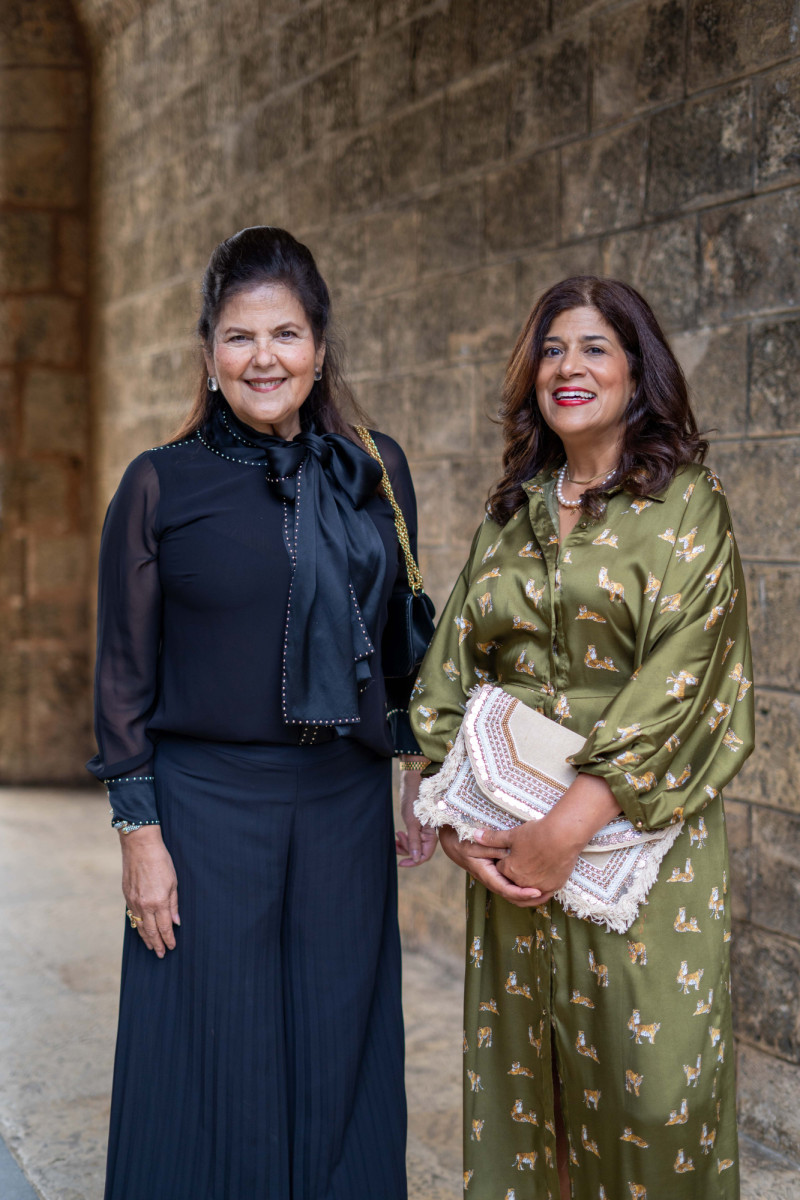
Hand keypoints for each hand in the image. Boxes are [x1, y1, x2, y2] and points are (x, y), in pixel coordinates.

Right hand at [119, 825, 179, 957]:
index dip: (168, 939)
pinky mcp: (127, 896)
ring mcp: (134, 901)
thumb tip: (176, 921)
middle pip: (151, 931)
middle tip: (160, 954)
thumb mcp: (173, 881)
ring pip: (140, 926)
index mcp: (159, 901)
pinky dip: (137, 926)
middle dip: (157, 944)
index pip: (164, 927)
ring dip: (146, 938)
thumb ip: (174, 903)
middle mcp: (145, 904)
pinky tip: (141, 931)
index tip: (171, 947)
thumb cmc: (160, 860)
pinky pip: (132, 916)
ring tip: (151, 947)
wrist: (139, 846)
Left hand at [396, 770, 437, 866]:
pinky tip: (398, 834)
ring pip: (414, 844)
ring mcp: (424, 829)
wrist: (413, 780)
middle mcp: (429, 833)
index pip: (425, 855)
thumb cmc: (414, 798)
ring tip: (397, 835)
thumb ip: (414, 840)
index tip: (400, 863)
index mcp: (431, 833)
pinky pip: (412, 837)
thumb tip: (416, 858)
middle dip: (406, 850)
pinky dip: (404, 838)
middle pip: (419, 851)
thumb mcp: (412, 821)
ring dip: (404, 844)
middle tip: (396, 840)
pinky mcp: (418, 824)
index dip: (414, 862)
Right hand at [438, 826, 544, 907]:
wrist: (453, 841)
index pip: (507, 890)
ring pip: (513, 891)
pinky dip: (525, 884)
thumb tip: (509, 854)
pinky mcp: (498, 872)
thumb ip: (494, 848)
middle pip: (513, 896)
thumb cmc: (464, 841)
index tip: (537, 891)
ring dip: (529, 893)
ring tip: (547, 889)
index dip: (523, 893)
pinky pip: (513, 883)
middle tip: (548, 893)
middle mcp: (492, 879)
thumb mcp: (477, 844)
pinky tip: (537, 879)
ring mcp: (495, 877)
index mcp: (487, 874)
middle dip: (530, 898)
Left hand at [474, 815, 579, 905]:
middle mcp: (522, 882)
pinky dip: (538, 893)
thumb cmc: (537, 834)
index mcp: (509, 870)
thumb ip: (492, 838)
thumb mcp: (512, 834)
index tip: (507, 854)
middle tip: (516, 866)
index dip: (503, 861)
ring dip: (524, 889)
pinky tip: (538, 887)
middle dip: (512, 876)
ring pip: (527, 892)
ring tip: (525, 880)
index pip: (501, 869)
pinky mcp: (553, 887)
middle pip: (512, 882)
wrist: (563, 836)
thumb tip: (475, 835)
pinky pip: (543, 896)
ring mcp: (538, 886)